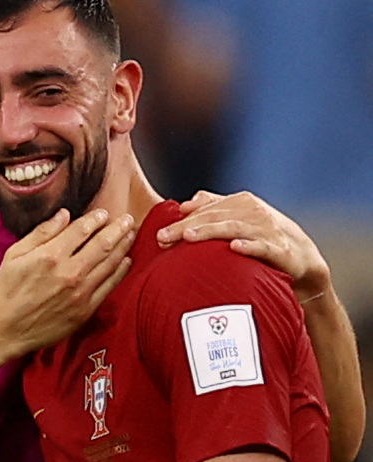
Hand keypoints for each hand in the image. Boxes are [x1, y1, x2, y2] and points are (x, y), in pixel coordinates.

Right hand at [0, 208, 135, 357]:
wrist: (5, 330)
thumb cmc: (6, 291)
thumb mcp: (14, 255)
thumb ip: (41, 233)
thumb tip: (64, 215)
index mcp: (50, 256)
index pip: (81, 230)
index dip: (95, 218)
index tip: (103, 213)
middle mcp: (69, 272)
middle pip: (102, 244)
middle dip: (117, 228)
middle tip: (127, 219)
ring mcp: (80, 292)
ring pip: (110, 263)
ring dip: (123, 246)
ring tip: (131, 234)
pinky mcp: (85, 309)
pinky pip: (110, 286)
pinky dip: (121, 271)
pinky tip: (126, 260)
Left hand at [156, 190, 329, 299]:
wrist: (303, 259)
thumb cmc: (262, 237)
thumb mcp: (238, 218)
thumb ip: (213, 208)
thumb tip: (185, 204)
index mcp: (241, 202)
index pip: (205, 209)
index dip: (181, 220)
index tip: (158, 234)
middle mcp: (254, 212)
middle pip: (214, 217)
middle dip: (186, 227)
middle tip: (163, 239)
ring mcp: (268, 229)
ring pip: (234, 228)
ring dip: (211, 231)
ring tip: (189, 237)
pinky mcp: (281, 250)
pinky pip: (263, 247)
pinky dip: (249, 246)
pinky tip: (234, 248)